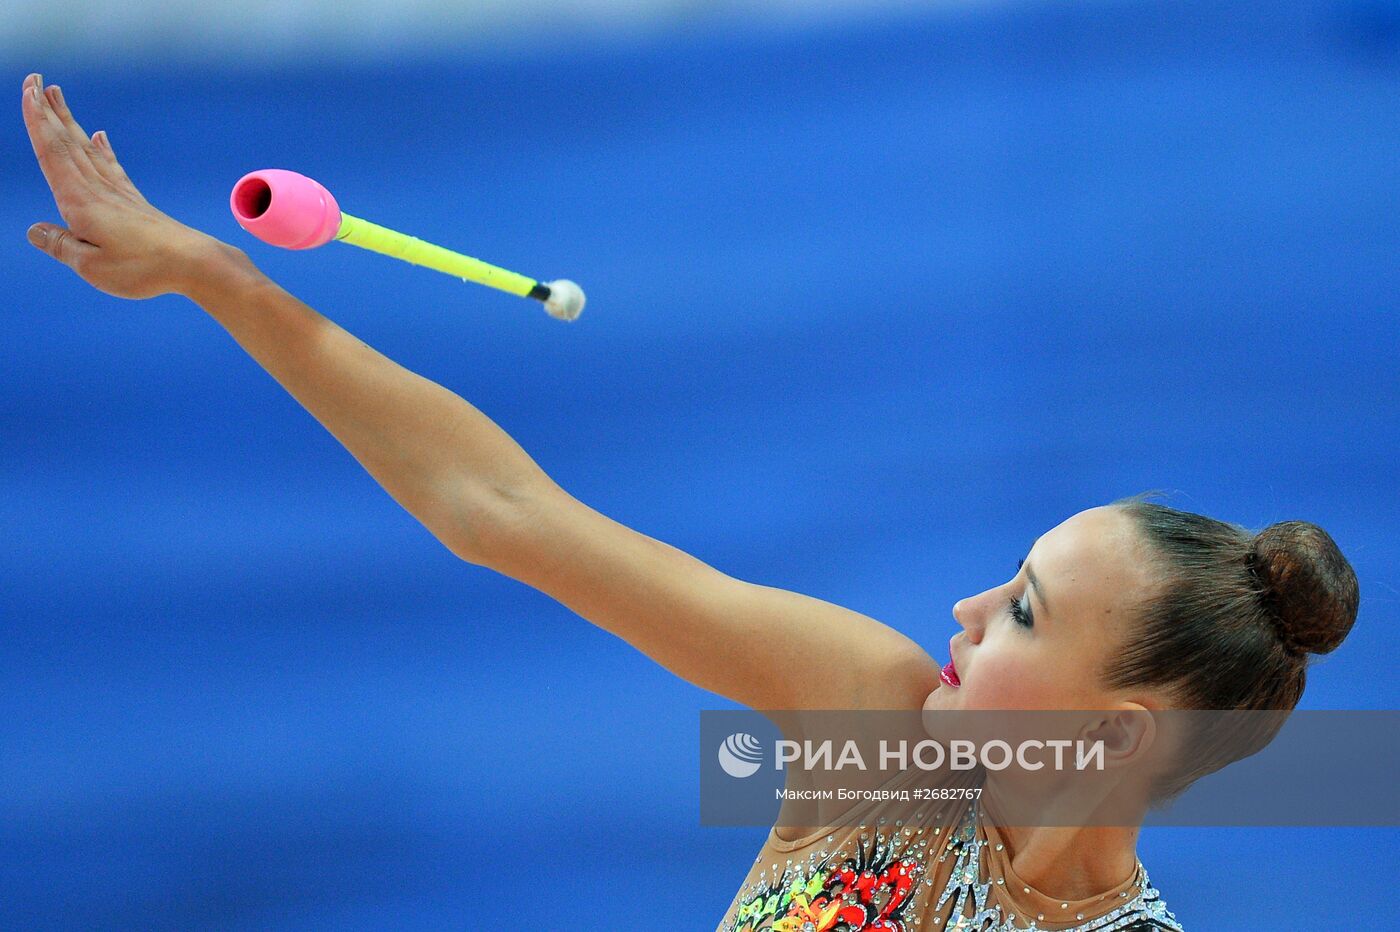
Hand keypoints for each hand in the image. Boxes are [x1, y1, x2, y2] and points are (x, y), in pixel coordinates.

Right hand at [21, 73, 229, 299]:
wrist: (195, 264)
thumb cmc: (144, 269)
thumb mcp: (92, 267)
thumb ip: (61, 246)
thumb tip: (35, 231)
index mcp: (81, 202)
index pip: (52, 153)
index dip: (37, 122)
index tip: (28, 91)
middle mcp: (99, 190)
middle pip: (68, 143)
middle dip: (49, 112)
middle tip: (36, 80)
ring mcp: (119, 194)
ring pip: (87, 150)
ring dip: (70, 122)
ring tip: (57, 98)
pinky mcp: (135, 202)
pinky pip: (113, 167)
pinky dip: (103, 149)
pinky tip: (101, 137)